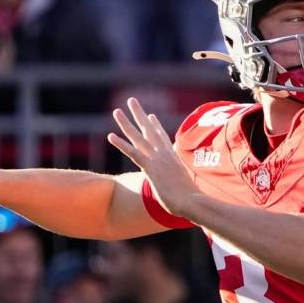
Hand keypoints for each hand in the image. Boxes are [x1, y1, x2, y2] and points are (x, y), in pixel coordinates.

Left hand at [107, 98, 200, 217]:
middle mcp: (165, 154)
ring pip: (138, 137)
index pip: (162, 137)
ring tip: (117, 111)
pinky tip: (110, 136)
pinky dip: (121, 144)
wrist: (193, 201)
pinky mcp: (150, 167)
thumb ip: (183, 184)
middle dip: (139, 115)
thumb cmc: (192, 199)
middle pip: (149, 130)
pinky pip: (132, 152)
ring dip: (126, 123)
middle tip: (132, 101)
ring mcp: (157, 159)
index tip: (150, 116)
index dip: (154, 125)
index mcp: (173, 158)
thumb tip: (187, 190)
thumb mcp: (187, 187)